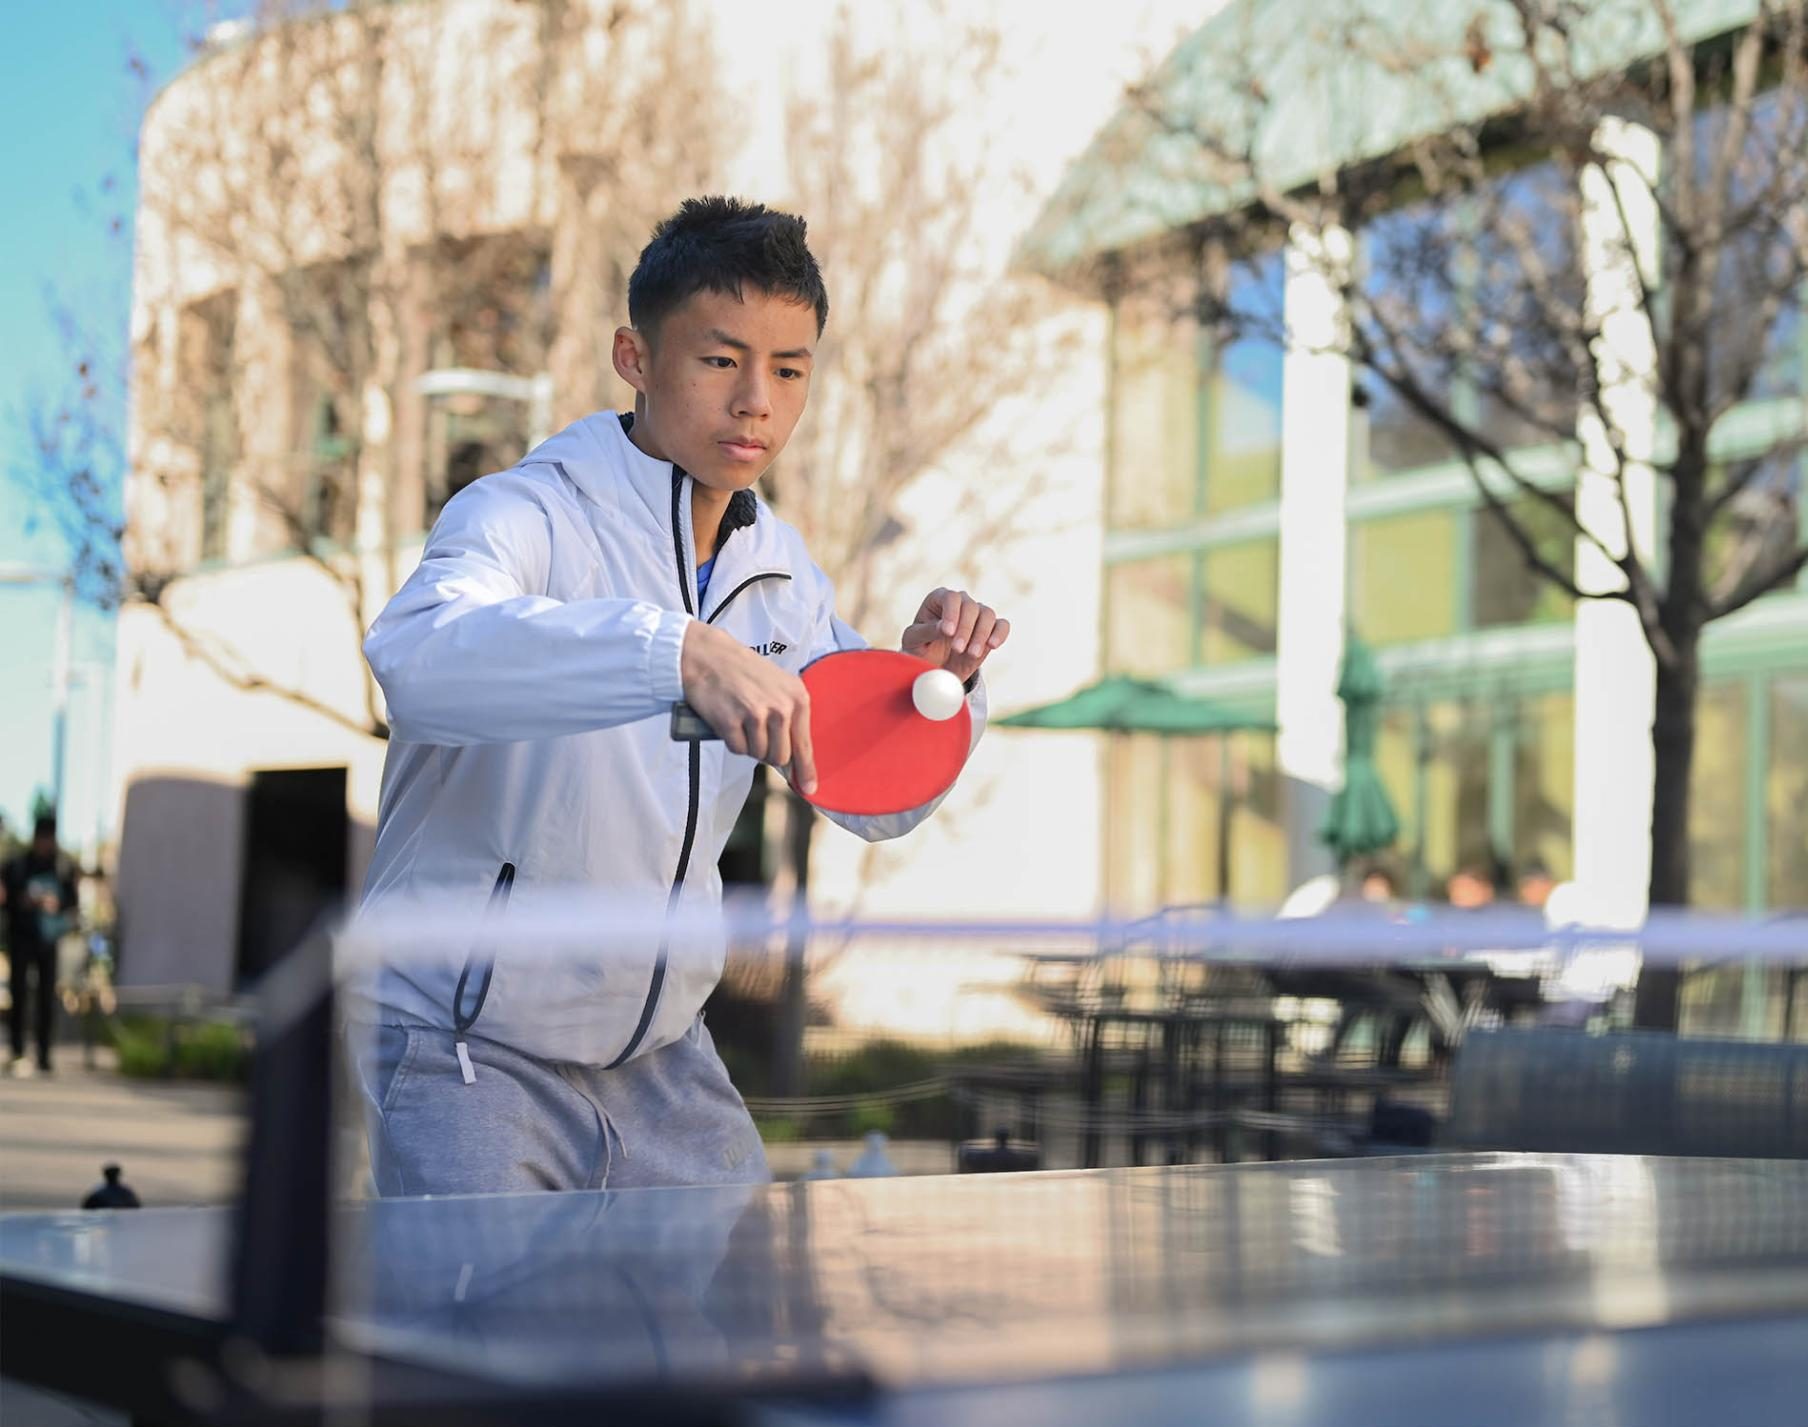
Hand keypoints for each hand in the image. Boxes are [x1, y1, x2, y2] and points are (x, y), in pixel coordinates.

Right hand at [680, 621, 817, 794]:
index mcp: (797, 698)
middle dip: (767, 752)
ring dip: (748, 744)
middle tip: (754, 732)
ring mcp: (756, 714)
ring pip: (757, 754)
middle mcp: (781, 707)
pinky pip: (737, 749)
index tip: (809, 788)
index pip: (804, 745)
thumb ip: (790, 717)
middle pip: (780, 757)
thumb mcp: (778, 687)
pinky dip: (731, 740)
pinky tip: (728, 720)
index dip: (805, 770)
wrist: (709, 655)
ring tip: (741, 720)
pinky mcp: (731, 721)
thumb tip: (795, 759)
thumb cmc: (743, 672)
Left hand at [901, 588, 1009, 683]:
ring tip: (972, 654)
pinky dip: (1000, 634)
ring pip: (988, 614)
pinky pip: (1002, 625)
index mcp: (938, 599)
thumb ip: (926, 632)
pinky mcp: (991, 629)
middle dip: (965, 629)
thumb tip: (944, 627)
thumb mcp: (913, 641)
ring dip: (981, 634)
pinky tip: (992, 646)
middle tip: (957, 649)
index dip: (951, 613)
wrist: (935, 668)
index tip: (948, 633)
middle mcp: (960, 602)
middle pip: (971, 606)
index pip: (950, 597)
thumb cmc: (919, 649)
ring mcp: (977, 614)